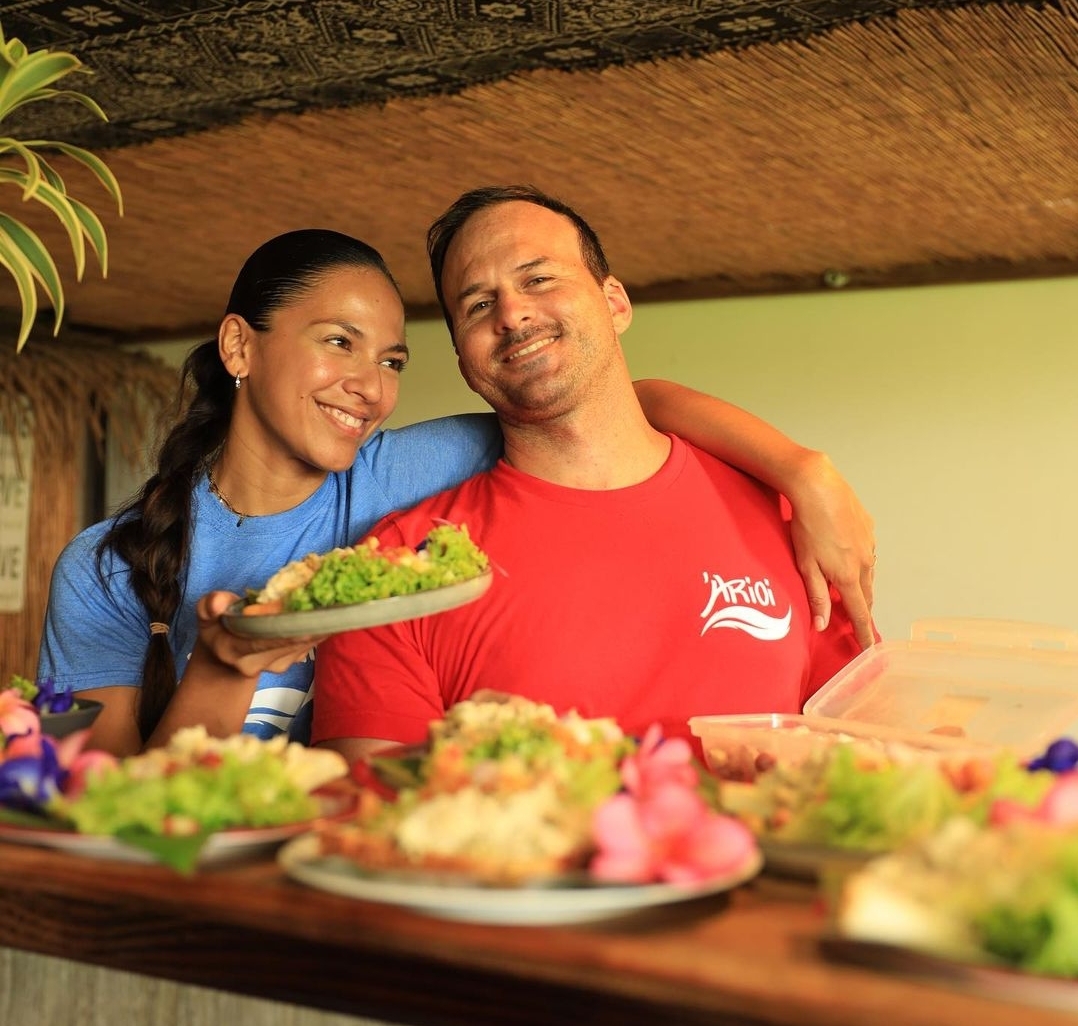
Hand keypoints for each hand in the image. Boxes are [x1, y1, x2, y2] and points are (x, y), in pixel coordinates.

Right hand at [196, 591, 325, 677]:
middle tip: (337, 601)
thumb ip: (209, 606)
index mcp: (236, 651)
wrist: (225, 659)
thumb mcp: (205, 616)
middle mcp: (260, 663)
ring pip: (305, 644)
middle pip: (291, 642)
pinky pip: (311, 643)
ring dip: (323, 623)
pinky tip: (336, 611)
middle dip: (313, 622)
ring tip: (341, 602)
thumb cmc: (217, 630)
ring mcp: (279, 665)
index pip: (263, 642)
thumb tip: (218, 602)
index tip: (310, 623)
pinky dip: (323, 626)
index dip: (287, 634)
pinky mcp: (292, 661)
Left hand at [786, 451, 876, 648]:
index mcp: (848, 576)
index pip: (860, 613)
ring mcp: (869, 544)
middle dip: (862, 609)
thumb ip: (815, 596)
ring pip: (869, 573)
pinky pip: (867, 553)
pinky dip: (860, 563)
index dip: (864, 633)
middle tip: (856, 622)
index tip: (868, 649)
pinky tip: (849, 557)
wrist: (818, 486)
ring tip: (850, 592)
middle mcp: (865, 563)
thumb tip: (822, 625)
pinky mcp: (869, 527)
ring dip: (861, 585)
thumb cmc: (807, 525)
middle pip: (867, 595)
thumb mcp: (805, 564)